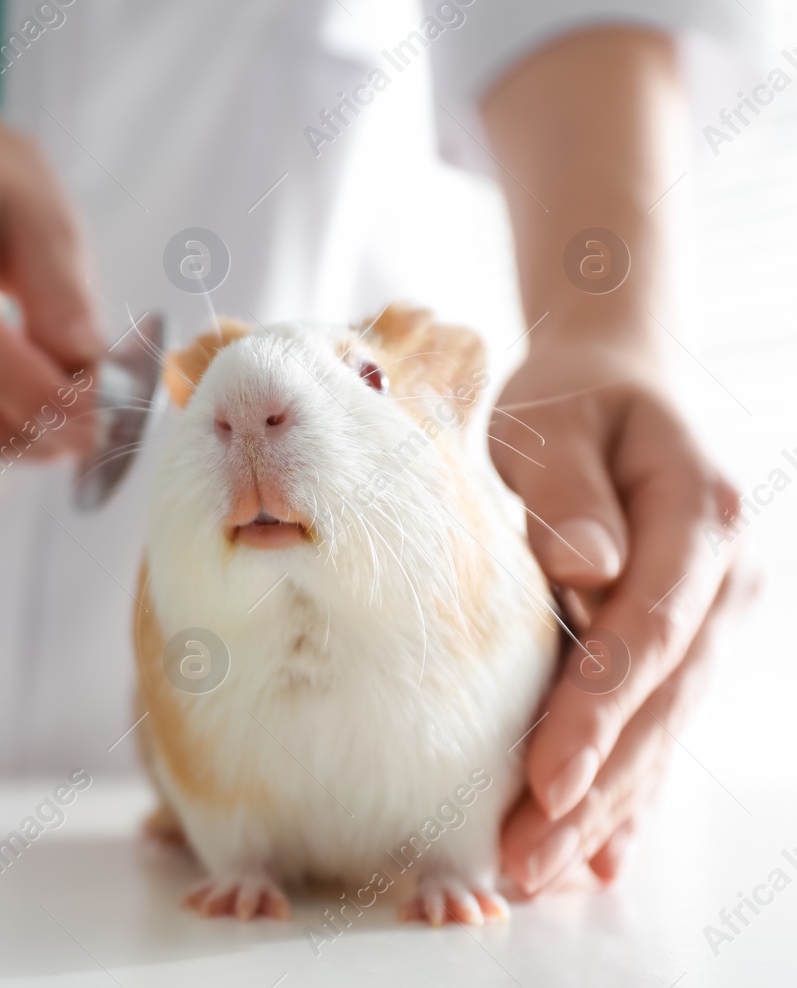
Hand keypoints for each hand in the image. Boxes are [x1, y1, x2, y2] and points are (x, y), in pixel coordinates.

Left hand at [488, 335, 759, 892]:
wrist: (624, 382)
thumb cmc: (575, 398)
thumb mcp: (555, 419)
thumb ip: (567, 492)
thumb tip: (587, 571)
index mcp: (702, 517)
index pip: (646, 633)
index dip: (598, 714)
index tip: (544, 780)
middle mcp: (729, 579)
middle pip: (659, 701)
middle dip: (593, 790)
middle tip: (524, 862)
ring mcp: (719, 616)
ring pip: (661, 727)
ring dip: (604, 805)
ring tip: (540, 871)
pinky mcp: (690, 640)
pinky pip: (657, 721)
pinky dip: (627, 786)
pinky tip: (600, 852)